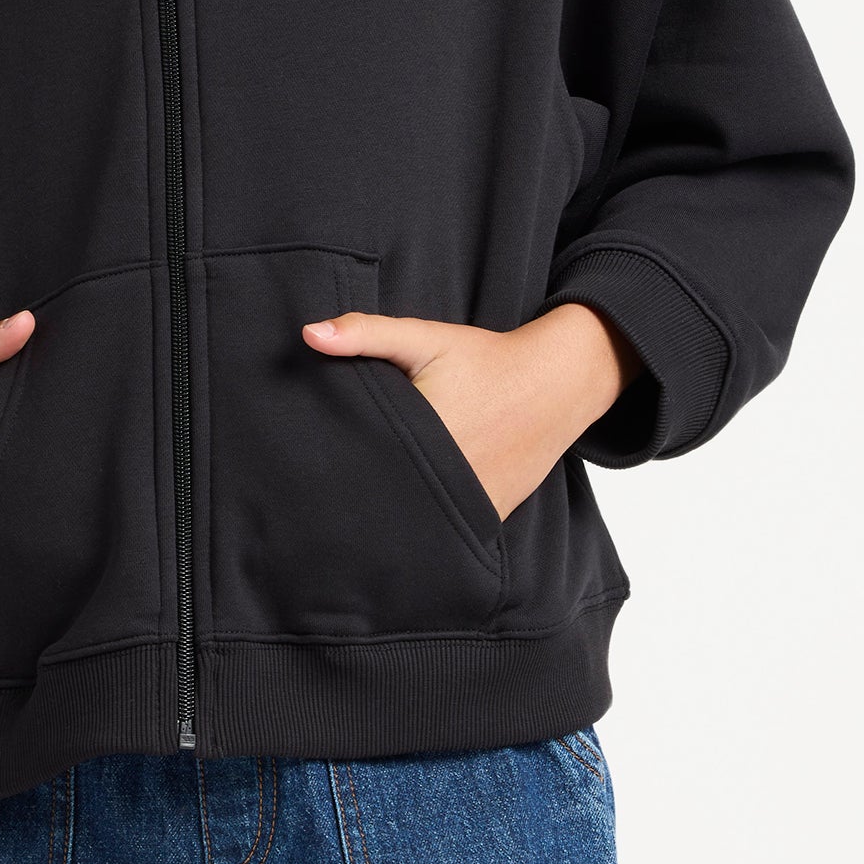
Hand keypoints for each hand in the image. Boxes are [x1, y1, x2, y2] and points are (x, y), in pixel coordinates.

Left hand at [301, 302, 642, 521]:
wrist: (555, 383)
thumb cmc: (485, 359)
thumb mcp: (425, 338)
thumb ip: (366, 334)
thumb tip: (309, 334)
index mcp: (425, 432)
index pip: (362, 461)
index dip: (332, 468)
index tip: (308, 471)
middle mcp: (450, 475)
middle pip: (385, 497)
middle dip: (355, 498)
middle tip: (321, 499)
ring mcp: (473, 502)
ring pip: (416, 521)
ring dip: (390, 517)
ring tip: (358, 516)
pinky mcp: (489, 515)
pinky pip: (447, 529)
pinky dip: (427, 525)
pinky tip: (404, 519)